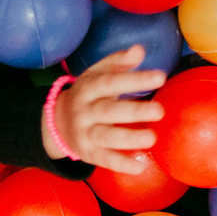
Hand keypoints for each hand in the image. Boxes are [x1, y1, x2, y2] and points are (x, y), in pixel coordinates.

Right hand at [42, 45, 167, 174]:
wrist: (56, 122)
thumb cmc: (87, 94)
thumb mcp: (96, 74)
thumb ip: (118, 62)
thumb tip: (139, 49)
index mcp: (88, 88)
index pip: (110, 82)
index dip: (134, 79)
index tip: (160, 77)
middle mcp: (84, 111)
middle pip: (108, 111)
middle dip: (134, 111)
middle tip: (160, 110)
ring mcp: (85, 133)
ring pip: (106, 137)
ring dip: (129, 138)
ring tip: (152, 138)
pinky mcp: (88, 153)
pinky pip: (104, 160)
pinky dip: (121, 164)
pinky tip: (140, 166)